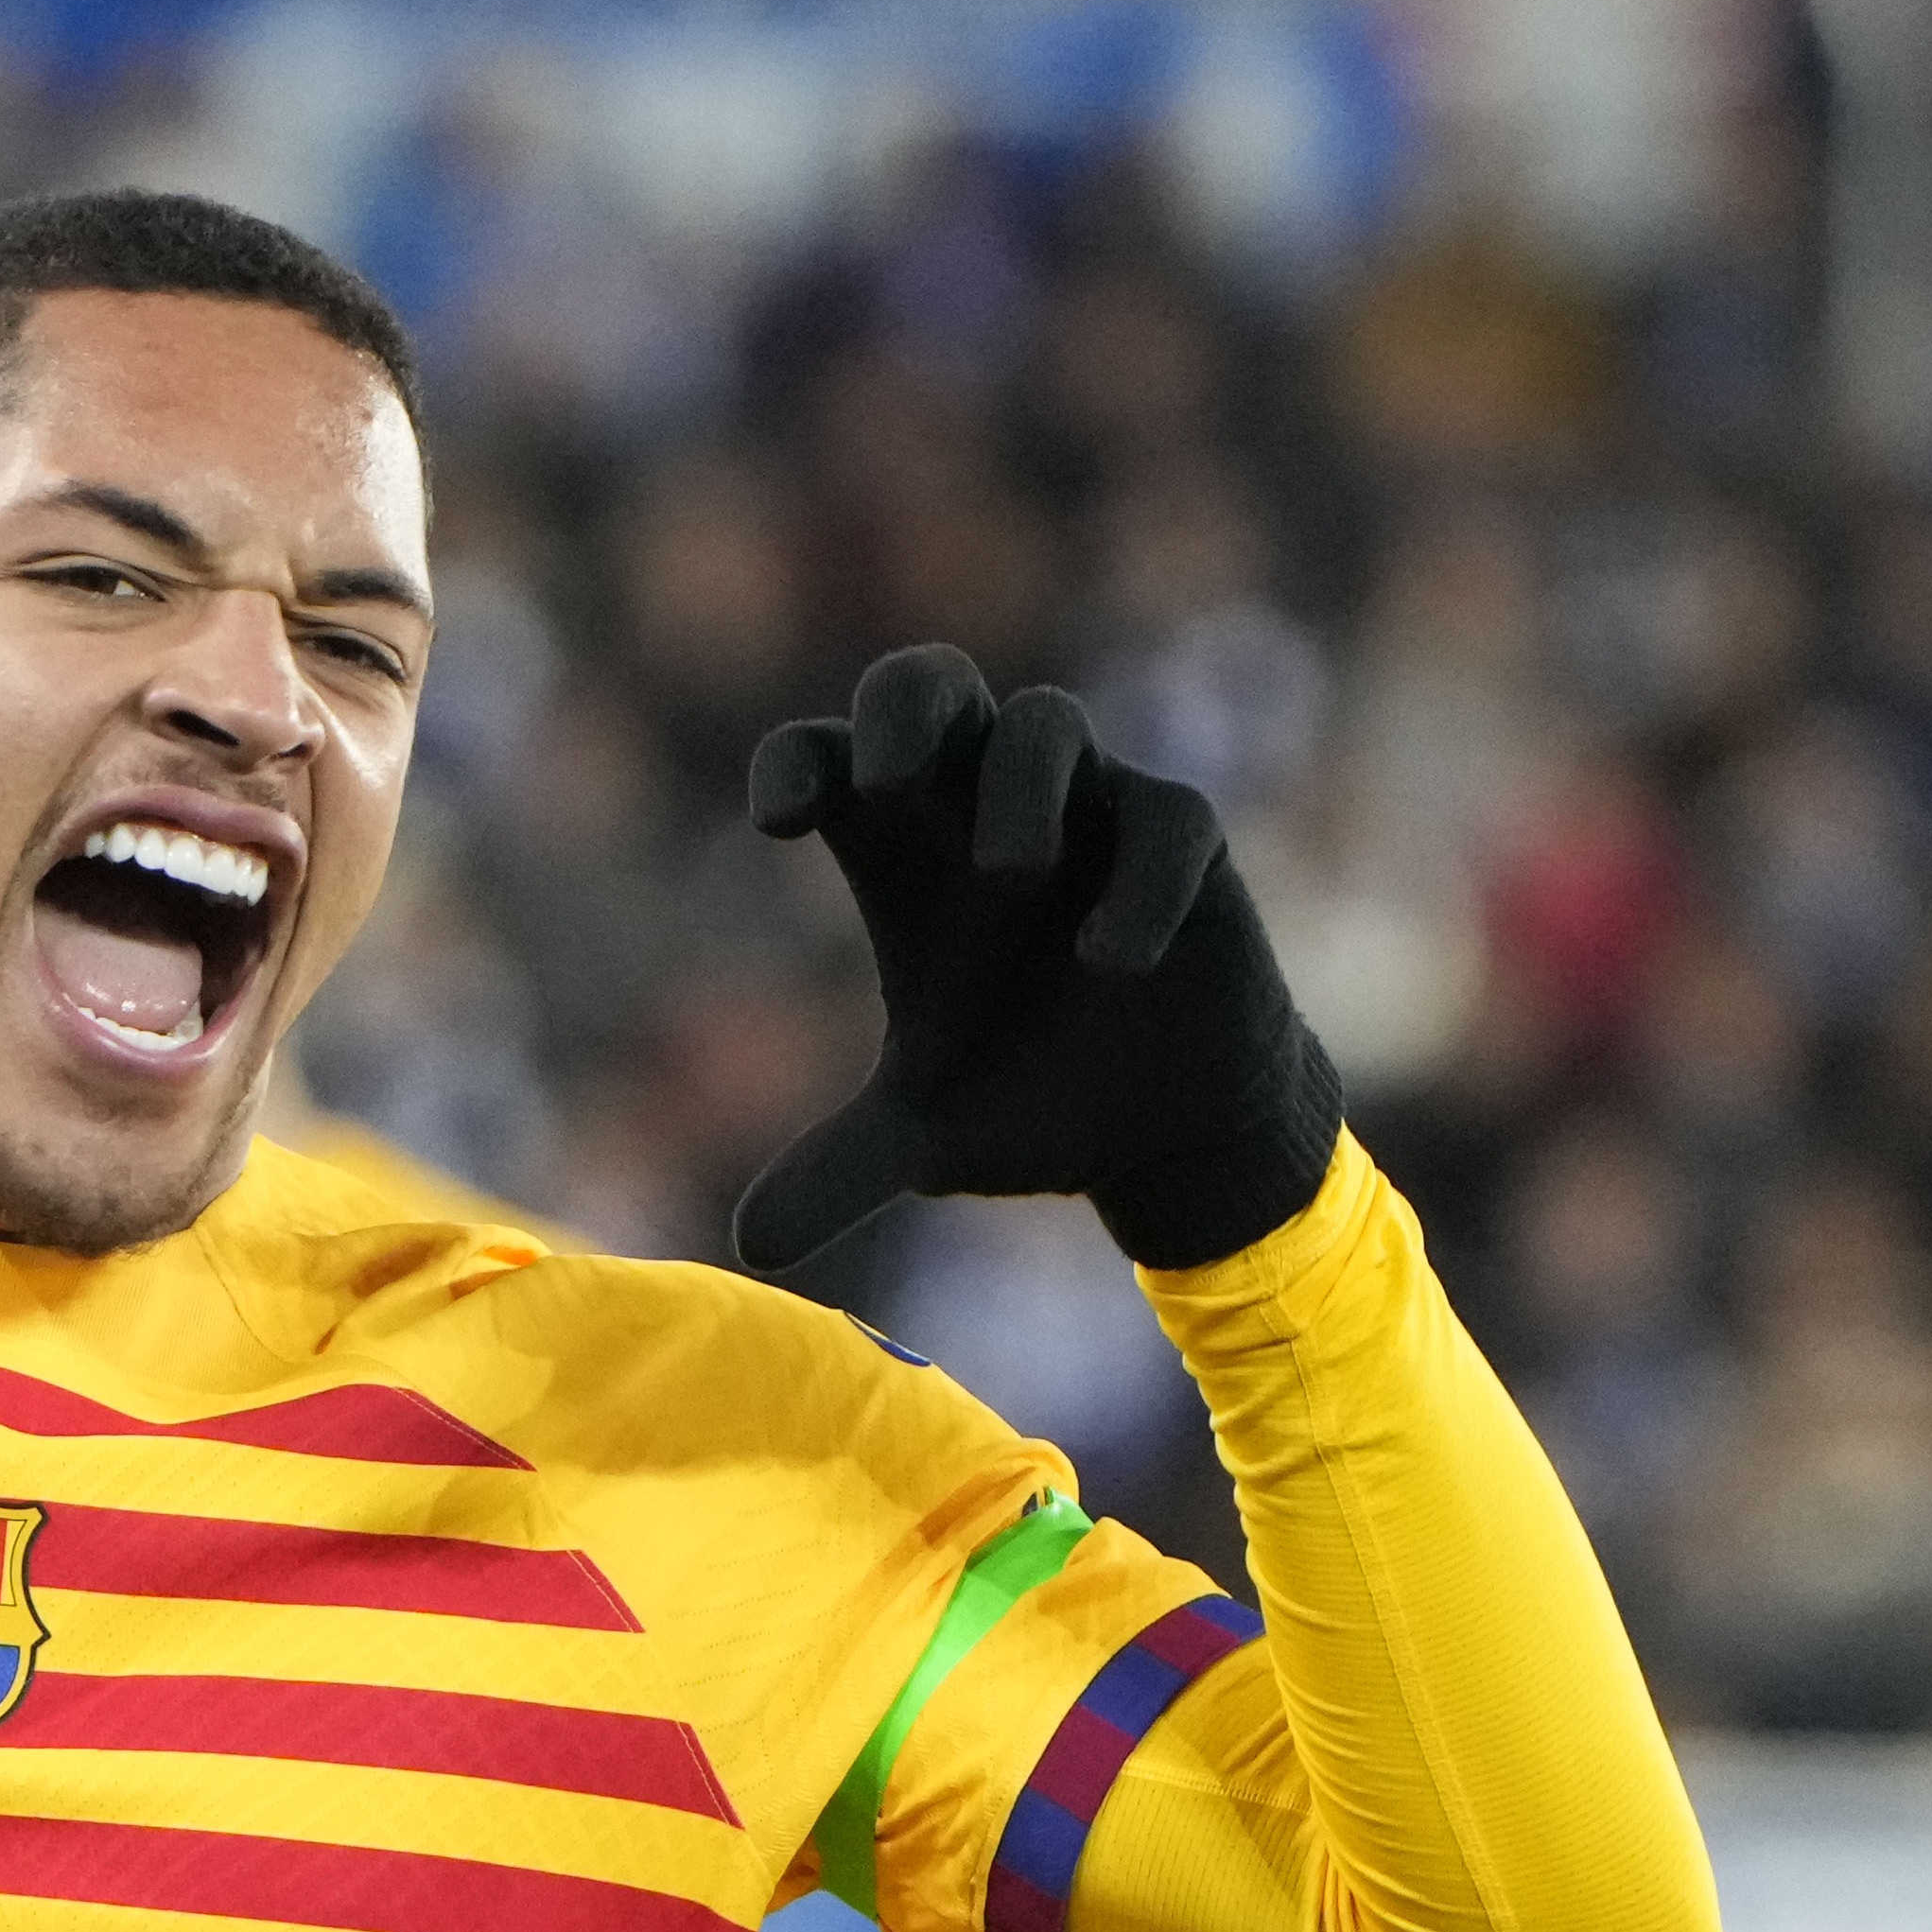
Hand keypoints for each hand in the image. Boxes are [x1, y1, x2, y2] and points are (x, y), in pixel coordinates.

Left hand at [736, 642, 1340, 1275]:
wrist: (1170, 1131)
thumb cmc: (1034, 1098)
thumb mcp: (928, 1141)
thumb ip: (839, 1170)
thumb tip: (749, 1246)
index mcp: (905, 850)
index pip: (831, 759)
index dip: (799, 763)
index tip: (779, 822)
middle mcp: (985, 806)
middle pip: (931, 685)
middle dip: (905, 708)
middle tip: (891, 776)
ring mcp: (1090, 811)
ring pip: (1049, 721)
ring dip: (1020, 782)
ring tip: (1012, 871)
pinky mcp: (1182, 844)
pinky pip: (1164, 820)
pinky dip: (1138, 881)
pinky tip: (1112, 963)